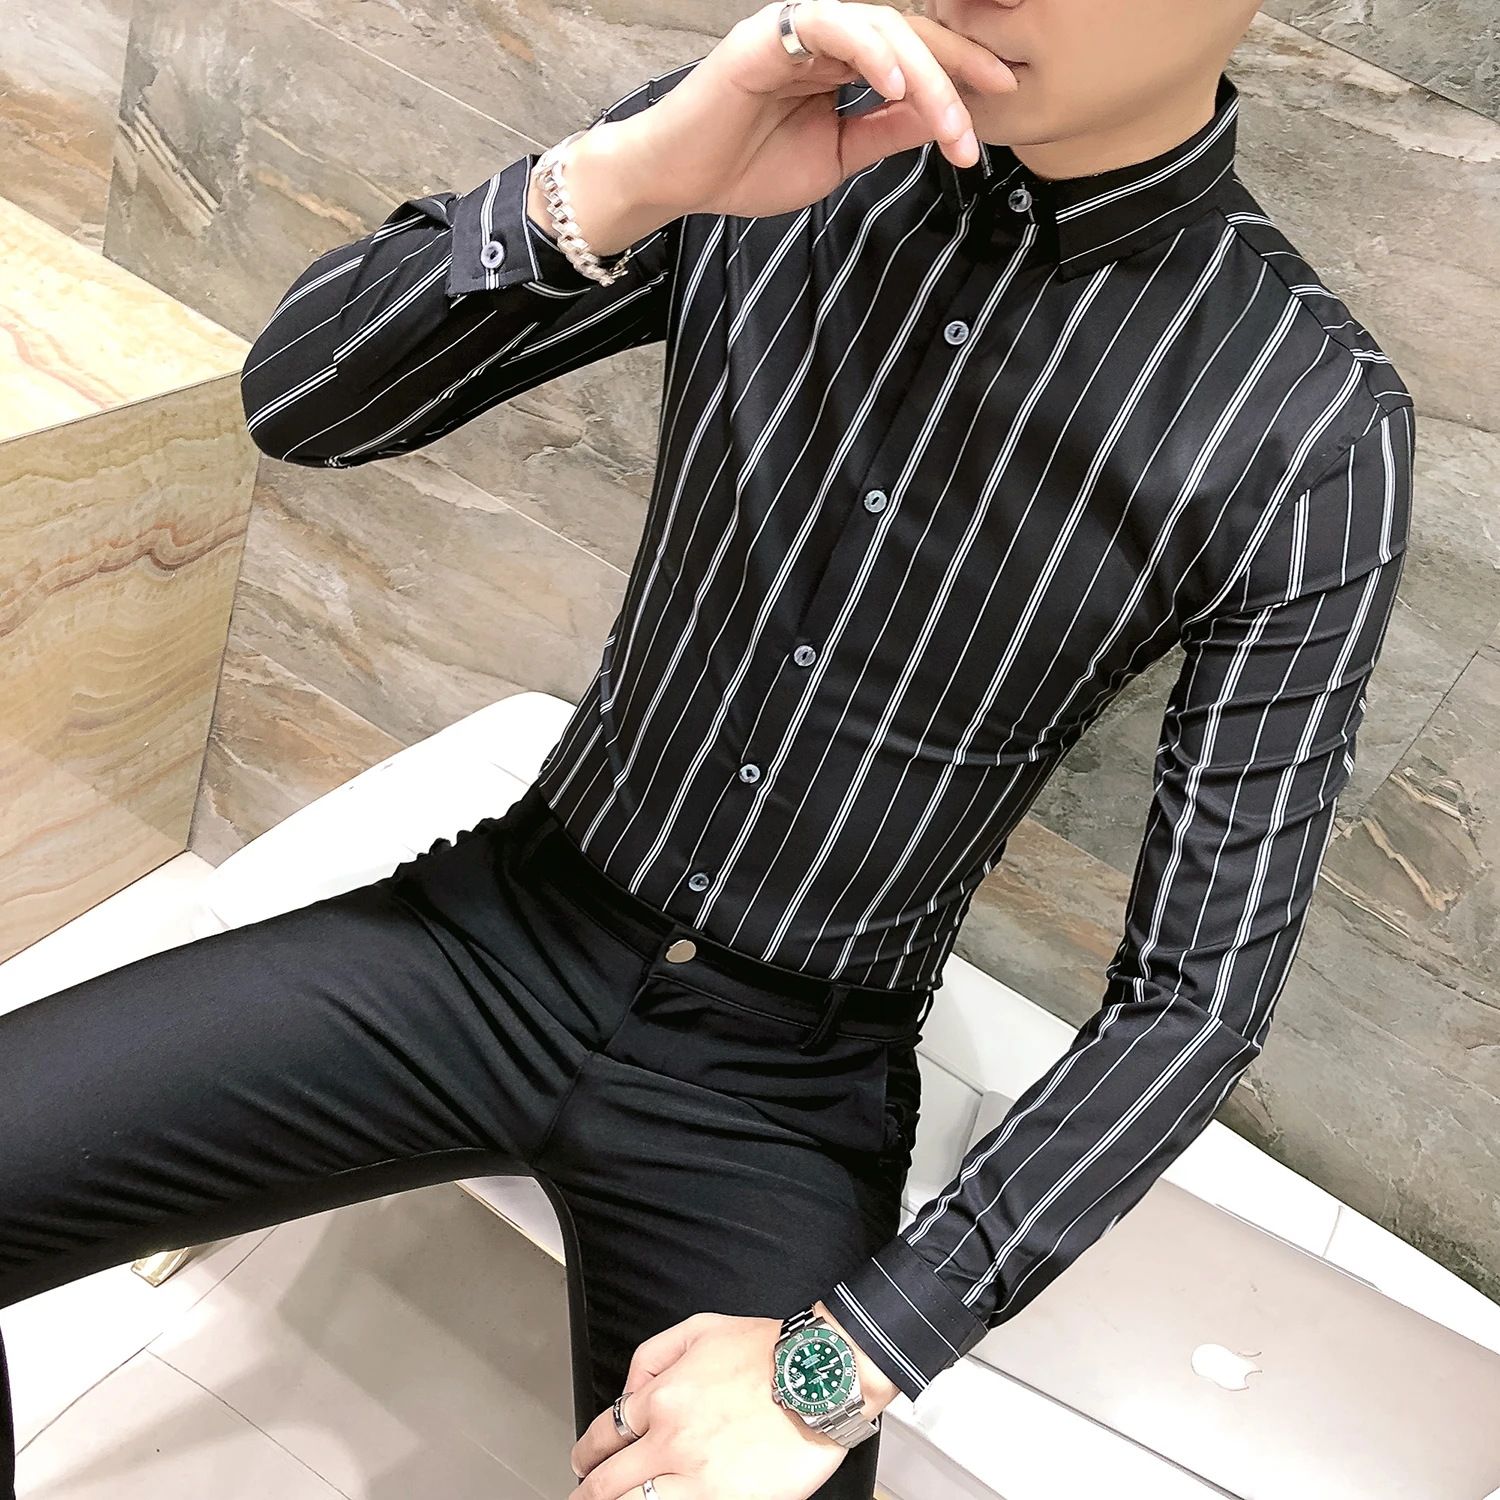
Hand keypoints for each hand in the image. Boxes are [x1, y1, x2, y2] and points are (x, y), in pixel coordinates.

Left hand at [569, 1304, 898, 1499]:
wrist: (820, 1376)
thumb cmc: (768, 1351)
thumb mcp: (701, 1328)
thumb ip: (653, 1356)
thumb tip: (628, 1389)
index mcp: (663, 1396)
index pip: (604, 1433)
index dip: (587, 1453)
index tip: (585, 1461)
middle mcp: (671, 1438)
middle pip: (607, 1480)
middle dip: (587, 1491)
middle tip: (583, 1494)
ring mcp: (695, 1475)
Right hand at [580, 0, 1016, 235]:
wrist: (682, 181)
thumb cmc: (745, 168)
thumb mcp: (837, 156)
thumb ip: (885, 132)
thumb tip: (939, 119)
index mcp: (841, 61)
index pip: (913, 52)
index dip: (960, 70)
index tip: (1001, 97)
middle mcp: (824, 37)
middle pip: (908, 33)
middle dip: (956, 70)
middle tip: (985, 114)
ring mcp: (797, 30)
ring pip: (879, 27)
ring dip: (923, 72)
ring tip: (948, 120)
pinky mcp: (768, 35)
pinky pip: (832, 26)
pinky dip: (871, 50)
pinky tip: (896, 83)